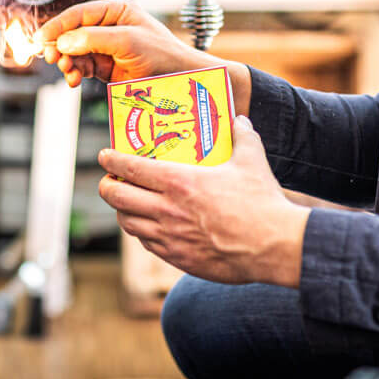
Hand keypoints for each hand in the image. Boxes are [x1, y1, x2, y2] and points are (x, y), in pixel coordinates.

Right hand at [35, 0, 246, 96]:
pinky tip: (74, 80)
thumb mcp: (128, 42)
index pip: (78, 14)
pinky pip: (81, 68)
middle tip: (52, 58)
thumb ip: (94, 39)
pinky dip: (74, 74)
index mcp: (116, 10)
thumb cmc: (163, 55)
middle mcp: (109, 27)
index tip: (41, 38)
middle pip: (72, 33)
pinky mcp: (105, 67)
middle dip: (60, 46)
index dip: (57, 25)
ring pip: (74, 52)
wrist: (182, 82)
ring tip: (68, 73)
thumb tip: (64, 41)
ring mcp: (106, 47)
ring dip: (66, 63)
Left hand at [98, 115, 309, 286]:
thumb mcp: (252, 160)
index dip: (111, 160)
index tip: (104, 155)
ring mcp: (169, 236)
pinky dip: (141, 232)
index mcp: (179, 181)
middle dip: (107, 186)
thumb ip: (243, 136)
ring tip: (125, 203)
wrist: (273, 246)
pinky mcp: (178, 258)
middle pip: (117, 196)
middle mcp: (166, 209)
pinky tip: (148, 227)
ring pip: (128, 223)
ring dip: (122, 210)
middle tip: (109, 180)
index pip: (130, 167)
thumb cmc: (262, 202)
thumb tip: (240, 120)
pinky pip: (147, 243)